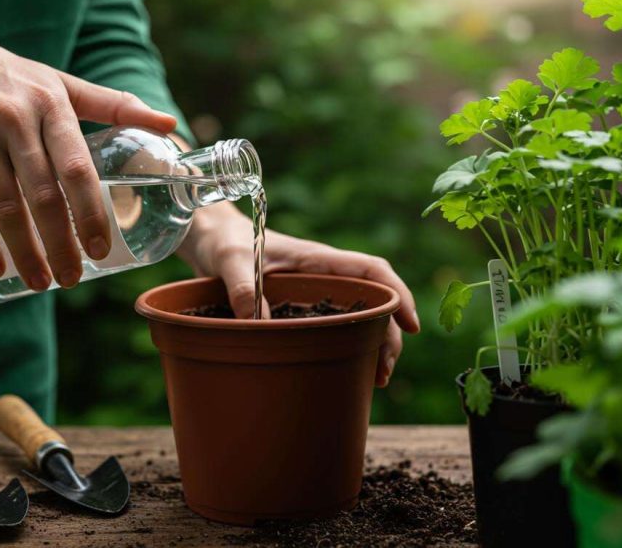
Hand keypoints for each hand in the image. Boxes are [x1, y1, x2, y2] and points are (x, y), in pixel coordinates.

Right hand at [0, 28, 176, 289]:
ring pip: (5, 205)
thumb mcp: (60, 83)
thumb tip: (171, 126)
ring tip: (42, 283)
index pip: (77, 167)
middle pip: (43, 195)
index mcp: (51, 105)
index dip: (90, 212)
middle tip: (72, 280)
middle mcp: (15, 119)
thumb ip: (113, 105)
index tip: (102, 249)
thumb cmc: (7, 75)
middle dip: (60, 244)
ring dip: (25, 251)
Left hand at [178, 204, 419, 386]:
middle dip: (387, 335)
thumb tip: (258, 325)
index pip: (371, 271)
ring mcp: (314, 291)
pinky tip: (346, 370)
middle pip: (373, 301)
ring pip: (358, 315)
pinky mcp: (301, 305)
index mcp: (317, 259)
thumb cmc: (224, 243)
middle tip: (383, 373)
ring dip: (371, 344)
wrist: (210, 240)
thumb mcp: (229, 262)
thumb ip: (242, 289)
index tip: (411, 326)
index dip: (397, 294)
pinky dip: (347, 346)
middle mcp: (323, 275)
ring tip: (374, 380)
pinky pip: (334, 324)